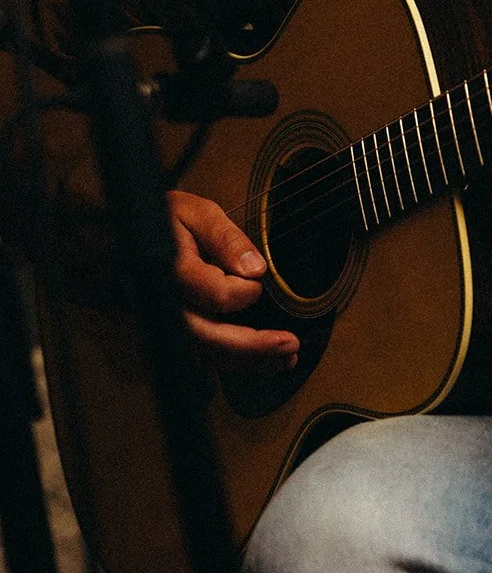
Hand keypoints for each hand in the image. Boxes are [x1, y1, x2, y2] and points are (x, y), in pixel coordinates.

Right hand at [168, 189, 298, 367]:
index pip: (215, 295)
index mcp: (170, 270)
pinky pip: (204, 352)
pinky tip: (264, 360)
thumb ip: (225, 238)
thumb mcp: (195, 212)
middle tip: (290, 346)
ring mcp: (165, 322)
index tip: (257, 277)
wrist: (120, 238)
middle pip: (208, 336)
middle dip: (252, 346)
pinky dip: (235, 359)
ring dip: (248, 360)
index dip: (244, 291)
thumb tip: (255, 270)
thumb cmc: (163, 220)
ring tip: (287, 359)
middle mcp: (165, 304)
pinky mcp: (173, 331)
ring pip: (206, 352)